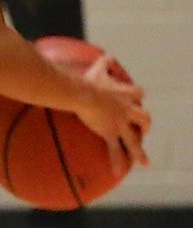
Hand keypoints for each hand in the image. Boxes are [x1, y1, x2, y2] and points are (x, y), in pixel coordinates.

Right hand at [73, 54, 150, 175]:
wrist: (82, 94)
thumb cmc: (88, 81)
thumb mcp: (97, 68)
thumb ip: (103, 62)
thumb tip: (106, 54)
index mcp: (124, 94)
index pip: (137, 94)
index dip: (137, 97)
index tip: (135, 99)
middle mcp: (126, 110)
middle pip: (143, 118)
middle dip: (144, 125)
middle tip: (142, 131)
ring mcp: (120, 123)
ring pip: (135, 139)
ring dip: (140, 152)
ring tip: (144, 163)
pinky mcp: (110, 133)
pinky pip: (115, 150)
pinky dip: (117, 161)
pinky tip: (118, 173)